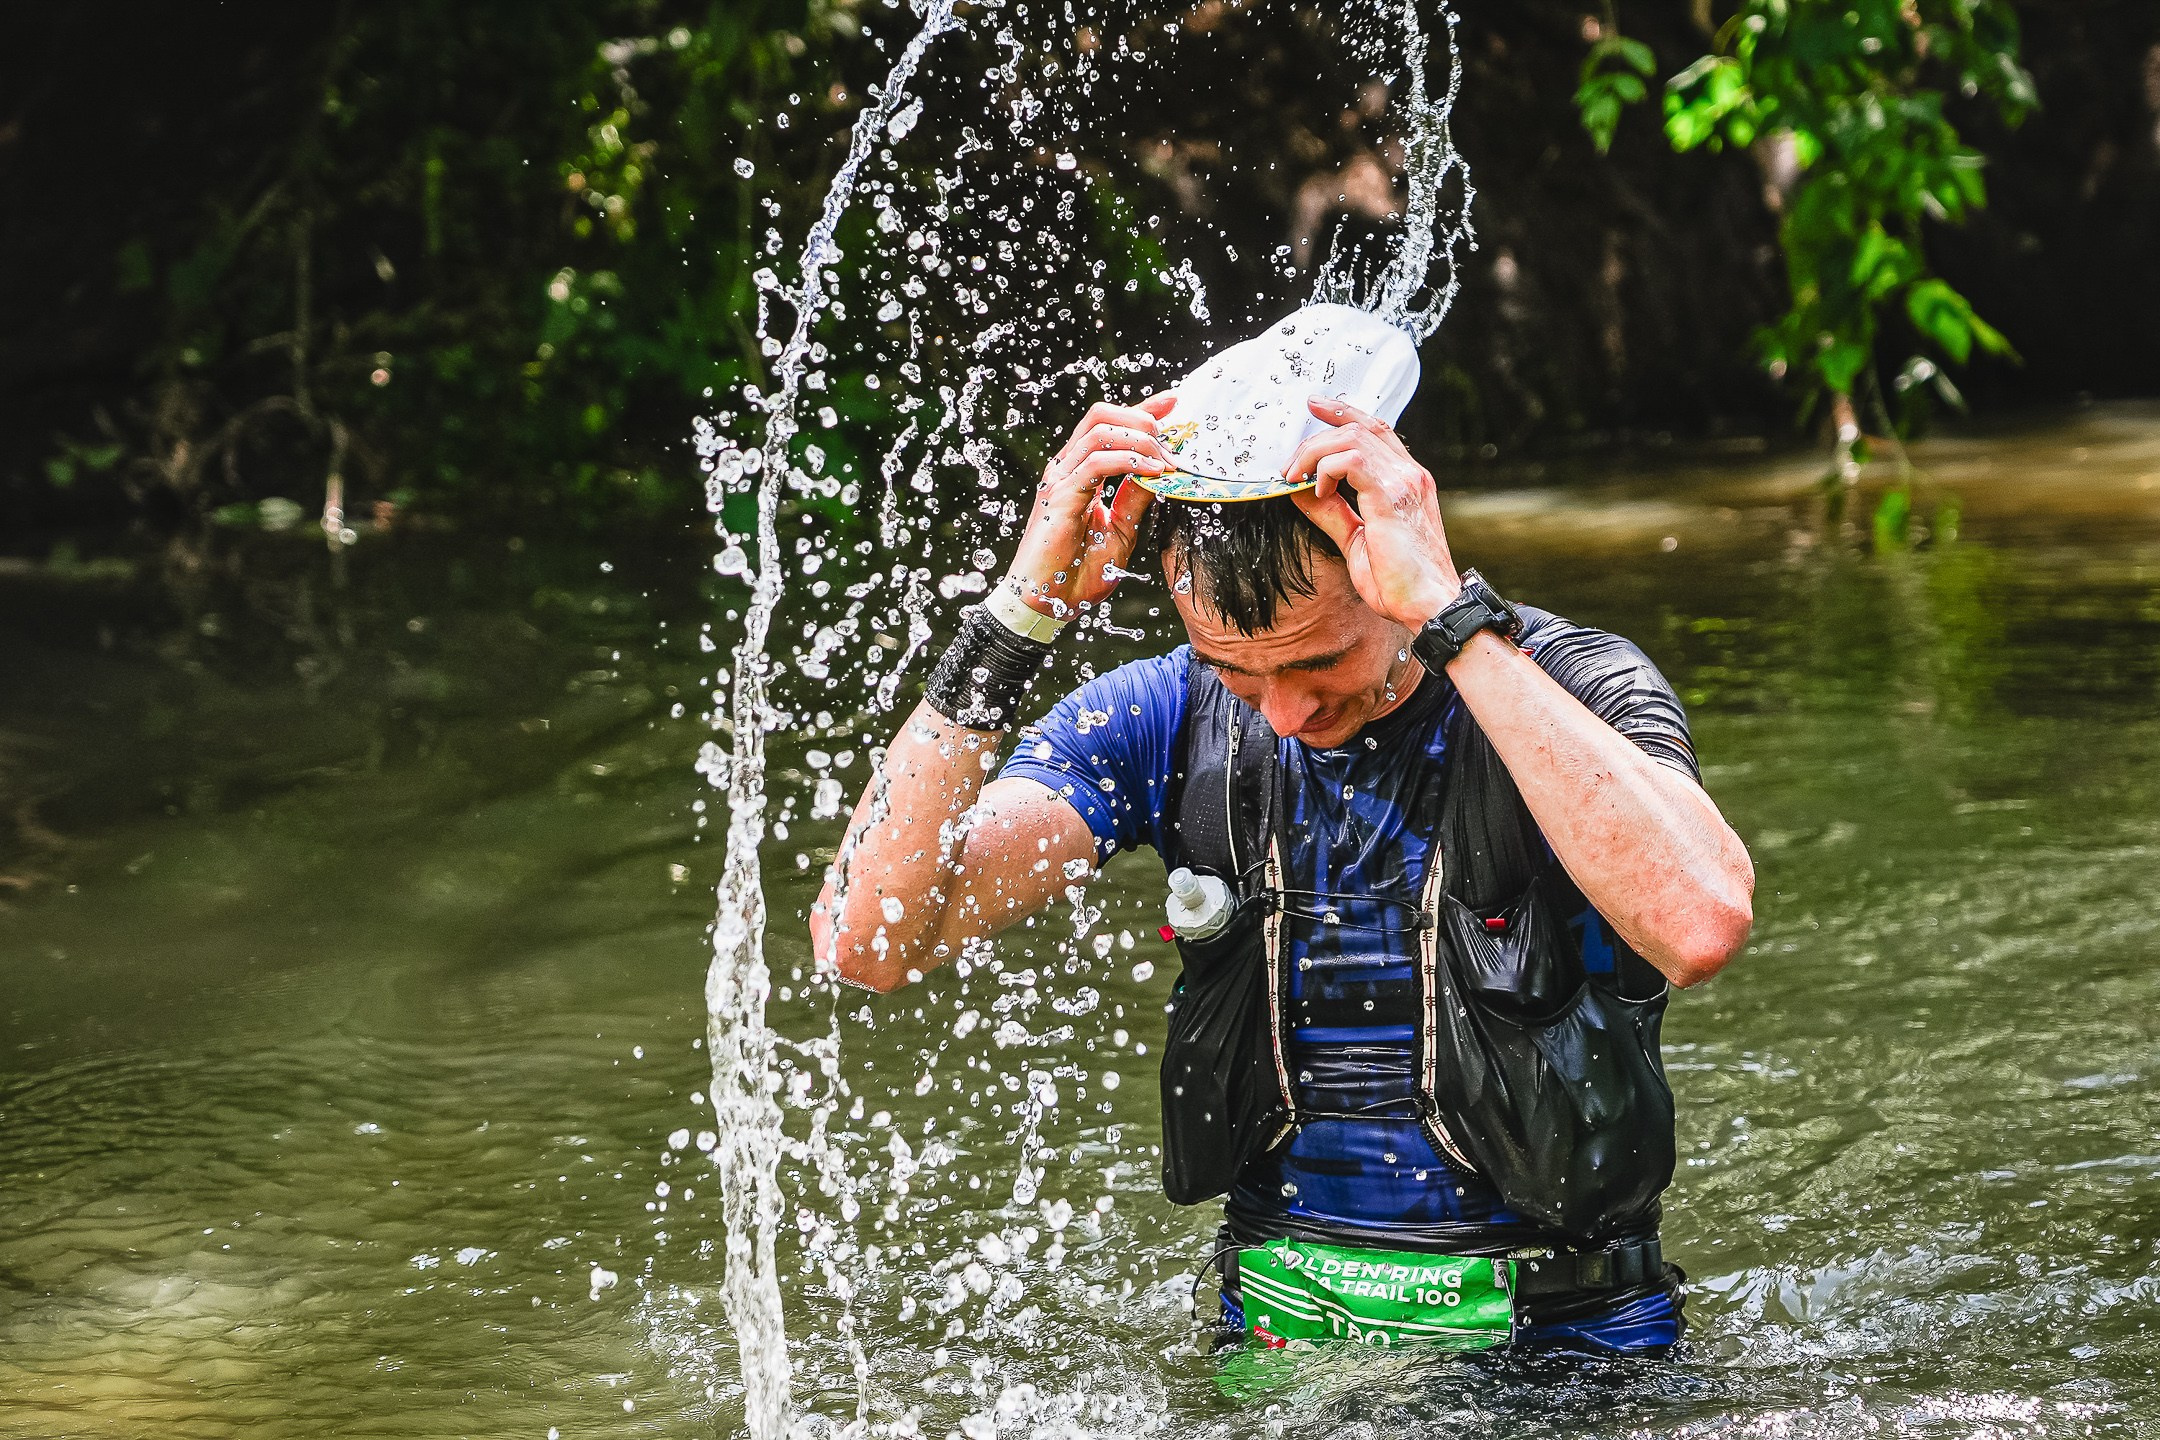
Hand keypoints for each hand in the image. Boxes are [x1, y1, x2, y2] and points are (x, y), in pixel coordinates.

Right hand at [1004, 393, 1175, 618]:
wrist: (1047, 604)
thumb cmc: (1076, 573)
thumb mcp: (1120, 531)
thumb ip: (1134, 500)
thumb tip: (1159, 474)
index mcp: (1078, 472)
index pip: (1109, 425)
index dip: (1142, 409)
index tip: (1173, 402)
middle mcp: (1066, 468)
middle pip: (1101, 415)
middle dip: (1141, 417)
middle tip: (1171, 440)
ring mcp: (1060, 479)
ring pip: (1100, 431)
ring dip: (1141, 440)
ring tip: (1166, 460)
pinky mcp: (1060, 496)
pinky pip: (1096, 463)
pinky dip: (1129, 461)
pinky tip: (1153, 472)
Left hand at [1286, 397, 1460, 629]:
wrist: (1429, 606)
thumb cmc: (1400, 582)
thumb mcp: (1356, 540)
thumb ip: (1332, 513)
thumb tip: (1301, 492)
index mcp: (1407, 480)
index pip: (1375, 430)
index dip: (1343, 413)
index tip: (1314, 406)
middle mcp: (1410, 474)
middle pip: (1359, 428)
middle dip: (1316, 439)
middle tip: (1290, 466)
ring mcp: (1404, 482)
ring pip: (1351, 438)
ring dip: (1315, 453)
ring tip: (1296, 477)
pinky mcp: (1392, 497)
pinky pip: (1352, 461)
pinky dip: (1327, 469)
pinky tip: (1319, 491)